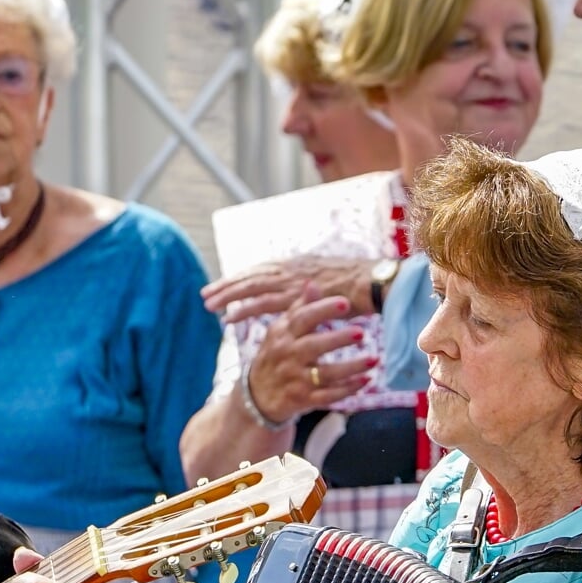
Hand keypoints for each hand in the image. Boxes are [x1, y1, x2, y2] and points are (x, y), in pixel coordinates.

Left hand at [202, 256, 378, 323]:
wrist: (374, 283)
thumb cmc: (358, 283)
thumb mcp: (329, 279)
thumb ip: (311, 286)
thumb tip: (304, 290)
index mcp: (297, 264)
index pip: (262, 270)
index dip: (242, 277)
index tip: (225, 284)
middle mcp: (291, 270)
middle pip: (251, 277)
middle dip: (227, 286)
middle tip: (206, 295)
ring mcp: (293, 283)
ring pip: (252, 289)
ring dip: (228, 297)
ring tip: (210, 306)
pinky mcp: (296, 299)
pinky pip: (263, 305)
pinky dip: (244, 310)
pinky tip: (229, 318)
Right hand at [247, 289, 377, 423]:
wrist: (257, 396)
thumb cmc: (276, 356)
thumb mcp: (280, 331)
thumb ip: (298, 309)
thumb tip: (312, 283)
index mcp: (282, 334)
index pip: (302, 318)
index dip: (322, 310)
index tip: (345, 303)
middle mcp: (288, 356)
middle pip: (313, 346)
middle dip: (337, 339)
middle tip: (361, 332)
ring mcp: (295, 379)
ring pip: (325, 374)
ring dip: (350, 368)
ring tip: (374, 359)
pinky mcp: (303, 399)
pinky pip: (328, 396)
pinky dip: (347, 390)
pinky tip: (366, 380)